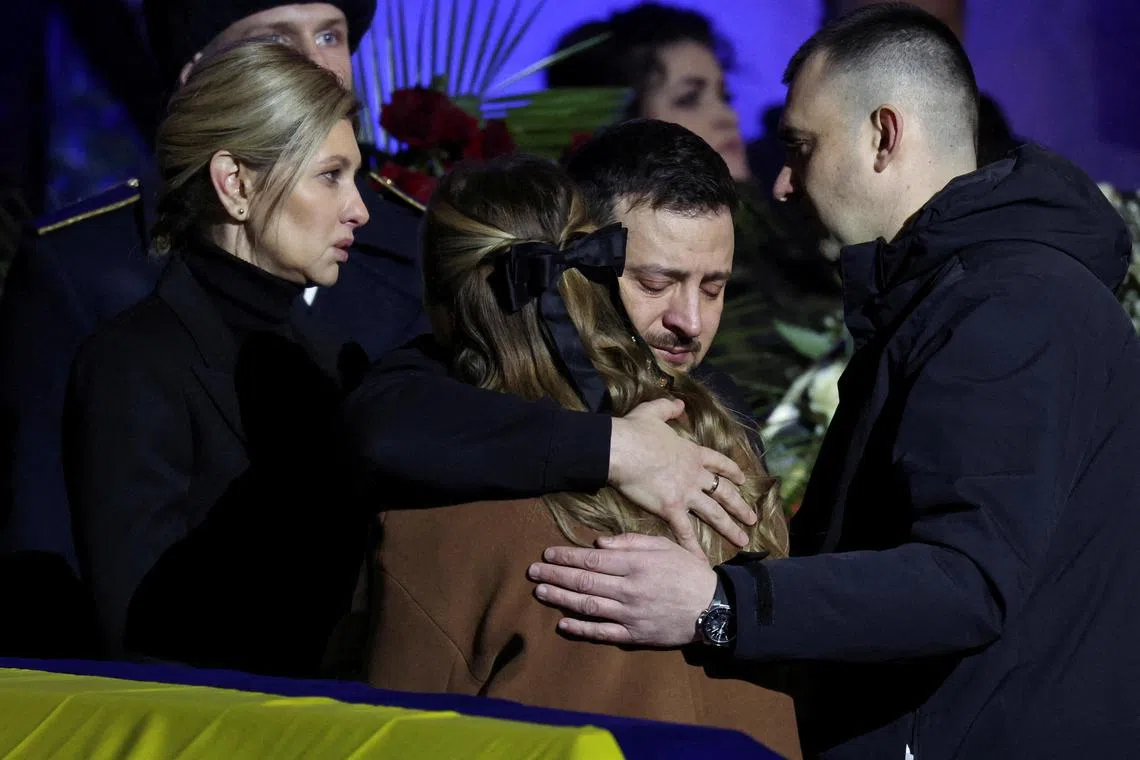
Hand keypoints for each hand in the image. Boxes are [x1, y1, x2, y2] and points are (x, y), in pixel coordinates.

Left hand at [528, 533, 716, 646]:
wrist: (714, 608)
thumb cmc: (688, 572)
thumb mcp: (664, 546)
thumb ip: (631, 542)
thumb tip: (598, 544)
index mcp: (636, 565)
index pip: (592, 560)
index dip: (567, 556)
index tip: (548, 553)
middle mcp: (629, 590)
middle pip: (585, 581)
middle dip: (556, 575)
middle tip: (533, 572)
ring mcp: (630, 615)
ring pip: (588, 606)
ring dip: (561, 599)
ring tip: (541, 592)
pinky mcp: (635, 635)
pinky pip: (603, 632)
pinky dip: (581, 629)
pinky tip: (563, 623)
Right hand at [608, 398, 755, 553]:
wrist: (622, 448)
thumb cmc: (635, 430)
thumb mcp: (653, 411)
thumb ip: (669, 408)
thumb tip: (679, 403)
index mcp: (692, 453)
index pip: (719, 463)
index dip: (731, 471)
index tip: (743, 479)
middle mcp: (694, 474)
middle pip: (724, 492)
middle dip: (740, 505)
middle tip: (753, 518)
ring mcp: (685, 492)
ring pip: (714, 513)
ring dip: (730, 527)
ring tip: (743, 539)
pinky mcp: (671, 508)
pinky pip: (685, 532)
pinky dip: (694, 549)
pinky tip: (703, 562)